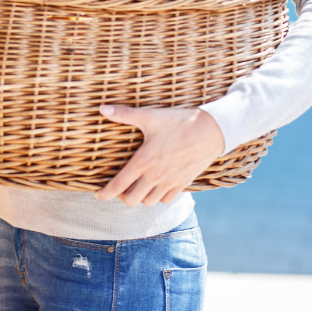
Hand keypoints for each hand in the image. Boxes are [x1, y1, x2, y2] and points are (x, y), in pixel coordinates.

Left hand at [95, 105, 224, 206]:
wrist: (212, 130)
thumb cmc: (180, 122)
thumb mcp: (150, 116)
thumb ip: (124, 114)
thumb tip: (102, 108)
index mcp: (144, 161)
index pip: (119, 185)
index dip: (105, 193)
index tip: (98, 194)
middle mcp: (155, 176)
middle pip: (131, 200)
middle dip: (122, 196)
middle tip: (120, 187)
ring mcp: (170, 182)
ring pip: (148, 202)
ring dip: (140, 197)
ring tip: (137, 187)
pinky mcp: (183, 183)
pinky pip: (166, 200)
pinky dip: (158, 197)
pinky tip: (156, 186)